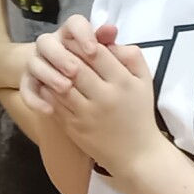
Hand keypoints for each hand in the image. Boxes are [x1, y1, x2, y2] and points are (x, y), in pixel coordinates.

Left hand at [29, 17, 161, 178]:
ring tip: (49, 61)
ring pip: (61, 83)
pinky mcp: (74, 127)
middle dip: (65, 53)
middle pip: (76, 66)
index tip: (77, 39)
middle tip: (58, 45)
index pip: (98, 53)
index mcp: (123, 82)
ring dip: (53, 70)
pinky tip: (47, 82)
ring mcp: (87, 113)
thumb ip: (132, 57)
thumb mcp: (145, 82)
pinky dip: (48, 90)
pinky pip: (55, 103)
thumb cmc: (140, 114)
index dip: (84, 42)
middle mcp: (104, 96)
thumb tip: (110, 40)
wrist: (137, 155)